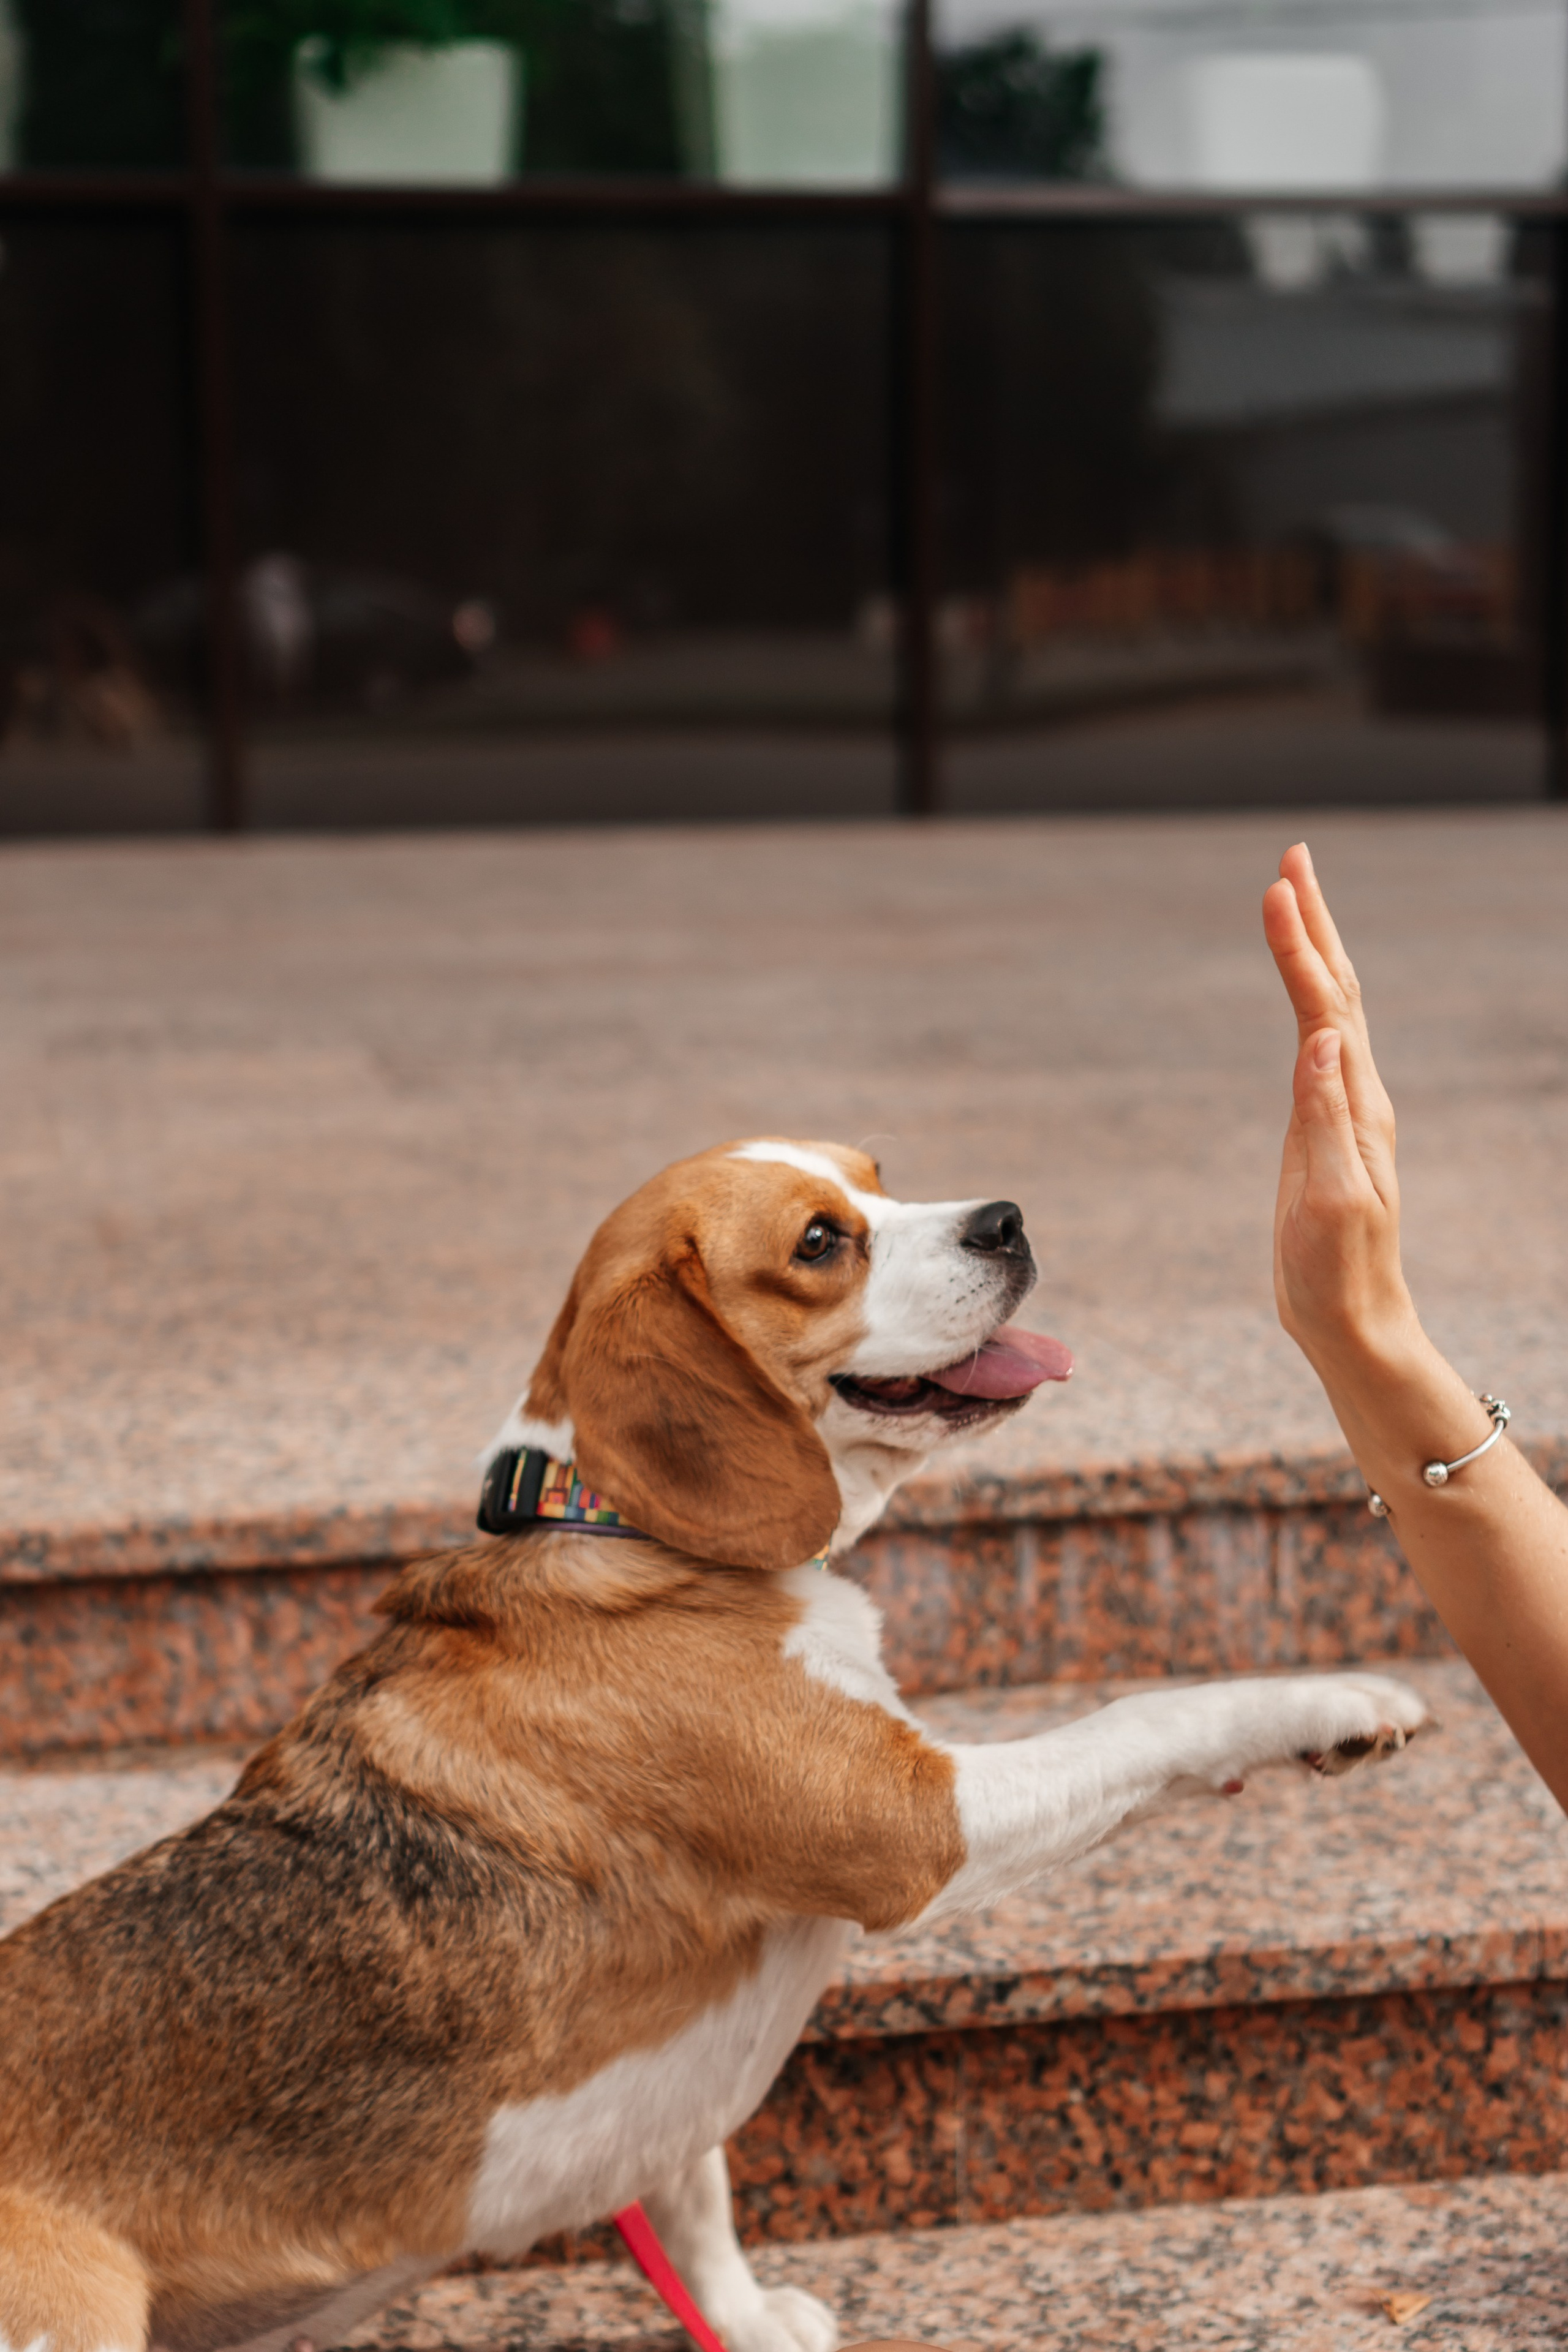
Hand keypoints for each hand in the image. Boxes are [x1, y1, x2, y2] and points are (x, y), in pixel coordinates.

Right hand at [1262, 844, 1421, 1374]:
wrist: (1352, 1320)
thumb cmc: (1339, 1270)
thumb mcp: (1334, 1196)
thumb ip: (1328, 1116)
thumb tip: (1326, 1039)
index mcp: (1357, 1104)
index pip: (1325, 1005)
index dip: (1299, 945)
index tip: (1277, 886)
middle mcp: (1357, 1094)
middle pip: (1335, 988)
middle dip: (1313, 921)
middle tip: (1293, 858)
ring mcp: (1343, 1109)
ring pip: (1330, 1009)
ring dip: (1311, 950)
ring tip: (1291, 901)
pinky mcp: (1326, 1128)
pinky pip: (1319, 1043)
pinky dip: (1307, 999)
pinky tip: (1303, 995)